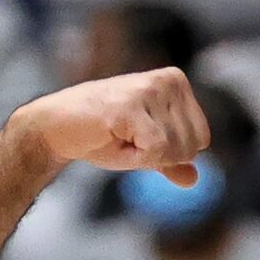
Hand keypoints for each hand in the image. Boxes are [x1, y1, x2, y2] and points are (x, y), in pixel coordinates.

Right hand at [11, 67, 210, 181]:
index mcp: (176, 83)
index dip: (171, 153)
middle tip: (128, 138)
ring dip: (144, 156)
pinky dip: (135, 158)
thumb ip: (170, 161)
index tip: (141, 138)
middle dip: (159, 156)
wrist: (59, 127)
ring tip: (120, 136)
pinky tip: (114, 137)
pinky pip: (156, 151)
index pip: (201, 139)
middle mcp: (168, 80)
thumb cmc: (101, 135)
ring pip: (175, 151)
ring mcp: (150, 90)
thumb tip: (194, 179)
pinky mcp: (132, 106)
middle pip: (191, 147)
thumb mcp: (144, 149)